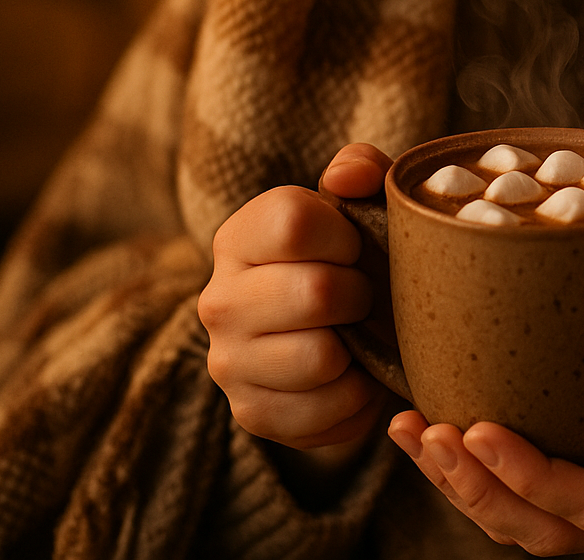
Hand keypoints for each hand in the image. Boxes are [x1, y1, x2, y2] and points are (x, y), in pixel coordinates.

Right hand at [198, 143, 393, 463]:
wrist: (341, 339)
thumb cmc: (353, 260)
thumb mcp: (362, 204)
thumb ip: (361, 170)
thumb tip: (348, 177)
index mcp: (240, 236)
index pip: (293, 222)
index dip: (346, 236)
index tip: (356, 247)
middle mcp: (218, 299)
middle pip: (316, 292)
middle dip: (361, 294)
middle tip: (365, 296)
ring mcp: (229, 362)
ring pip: (319, 356)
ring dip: (358, 348)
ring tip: (356, 336)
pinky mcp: (252, 413)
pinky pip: (326, 410)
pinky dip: (355, 396)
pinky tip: (351, 376)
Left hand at [387, 296, 583, 553]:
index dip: (535, 479)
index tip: (481, 430)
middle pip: (551, 530)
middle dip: (481, 490)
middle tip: (432, 433)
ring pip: (525, 527)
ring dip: (463, 489)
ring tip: (414, 433)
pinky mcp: (580, 490)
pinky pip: (519, 504)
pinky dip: (467, 478)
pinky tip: (424, 436)